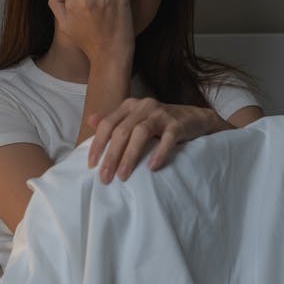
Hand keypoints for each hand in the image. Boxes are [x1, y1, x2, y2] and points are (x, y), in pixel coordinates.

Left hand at [86, 97, 215, 183]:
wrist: (194, 118)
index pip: (107, 124)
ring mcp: (161, 114)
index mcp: (129, 106)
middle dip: (111, 155)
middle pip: (122, 131)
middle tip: (105, 177)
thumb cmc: (160, 122)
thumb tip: (90, 120)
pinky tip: (152, 167)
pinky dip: (159, 153)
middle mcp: (143, 106)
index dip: (98, 144)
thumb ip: (114, 120)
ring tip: (123, 176)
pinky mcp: (177, 124)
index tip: (91, 165)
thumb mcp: (135, 117)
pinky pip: (167, 139)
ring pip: (140, 133)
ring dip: (130, 156)